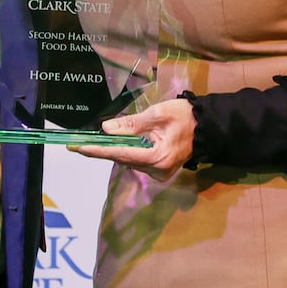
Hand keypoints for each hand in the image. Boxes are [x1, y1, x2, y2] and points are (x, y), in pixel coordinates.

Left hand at [73, 98, 195, 179]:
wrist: (207, 127)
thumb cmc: (184, 116)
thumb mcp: (158, 114)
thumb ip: (131, 123)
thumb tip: (106, 129)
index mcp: (158, 157)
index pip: (122, 154)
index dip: (98, 150)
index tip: (79, 148)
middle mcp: (157, 171)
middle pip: (123, 159)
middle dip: (103, 149)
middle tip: (79, 142)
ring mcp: (159, 174)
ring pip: (128, 161)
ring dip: (115, 149)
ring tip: (99, 140)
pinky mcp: (160, 171)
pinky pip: (137, 161)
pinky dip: (127, 151)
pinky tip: (122, 142)